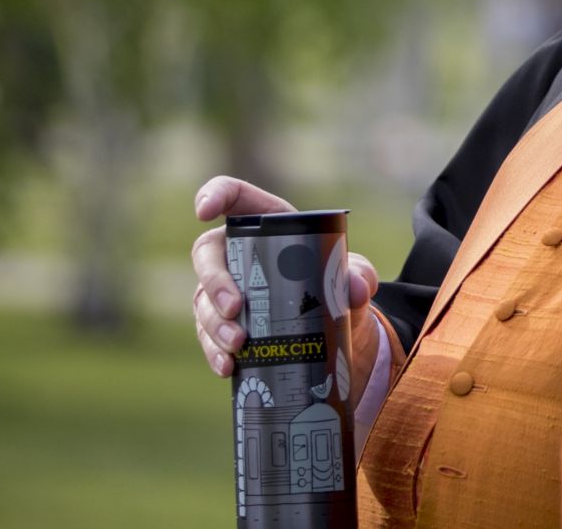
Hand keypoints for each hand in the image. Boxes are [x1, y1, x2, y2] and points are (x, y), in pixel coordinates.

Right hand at [190, 176, 378, 378]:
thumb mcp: (354, 276)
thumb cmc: (338, 283)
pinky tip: (228, 366)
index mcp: (268, 223)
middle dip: (214, 281)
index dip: (213, 195)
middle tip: (235, 307)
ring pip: (202, 299)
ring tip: (239, 344)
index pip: (233, 196)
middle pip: (206, 254)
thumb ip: (359, 276)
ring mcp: (224, 288)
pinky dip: (214, 351)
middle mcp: (237, 252)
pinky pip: (207, 335)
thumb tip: (355, 290)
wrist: (336, 328)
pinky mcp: (222, 323)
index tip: (202, 212)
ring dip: (215, 323)